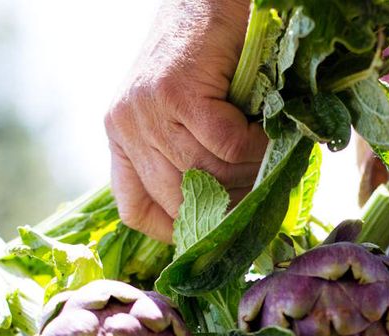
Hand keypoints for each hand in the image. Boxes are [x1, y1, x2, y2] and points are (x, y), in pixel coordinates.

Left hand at [106, 0, 267, 241]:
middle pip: (180, 200)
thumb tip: (223, 218)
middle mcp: (124, 126)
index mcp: (120, 136)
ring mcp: (146, 110)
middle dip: (226, 204)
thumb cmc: (207, 51)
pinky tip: (265, 130)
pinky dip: (255, 146)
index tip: (214, 231)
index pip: (135, 209)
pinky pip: (226, 146)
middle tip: (261, 189)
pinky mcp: (176, 93)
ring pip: (206, 175)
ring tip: (267, 152)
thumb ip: (186, 154)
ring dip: (248, 172)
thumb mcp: (182, 112)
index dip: (178, 230)